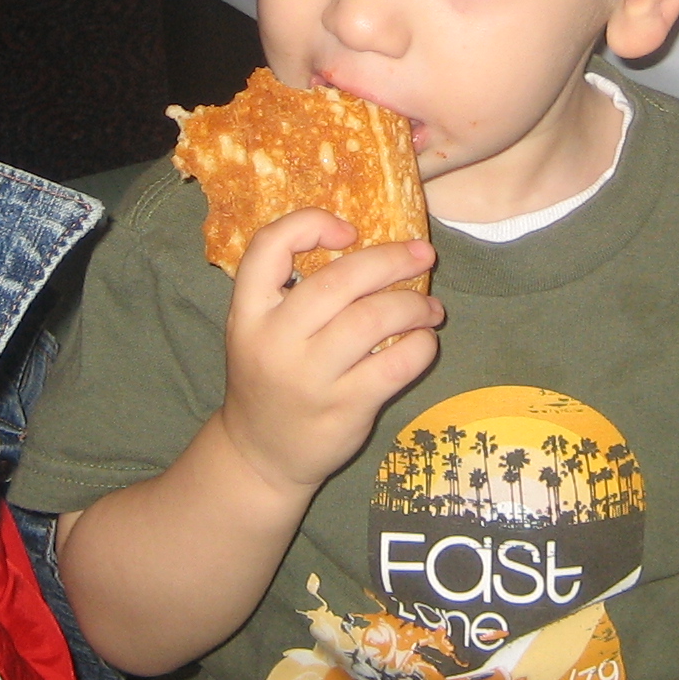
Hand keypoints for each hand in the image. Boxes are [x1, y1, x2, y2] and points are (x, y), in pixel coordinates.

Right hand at [217, 209, 439, 494]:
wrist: (259, 455)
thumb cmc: (270, 376)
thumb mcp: (260, 329)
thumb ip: (295, 290)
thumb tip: (373, 245)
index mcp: (248, 312)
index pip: (269, 246)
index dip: (311, 224)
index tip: (349, 232)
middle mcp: (274, 341)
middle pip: (339, 281)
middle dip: (391, 260)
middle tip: (422, 254)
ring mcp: (309, 378)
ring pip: (372, 320)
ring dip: (413, 305)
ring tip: (430, 308)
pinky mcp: (343, 408)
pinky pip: (395, 365)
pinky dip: (420, 346)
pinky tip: (425, 341)